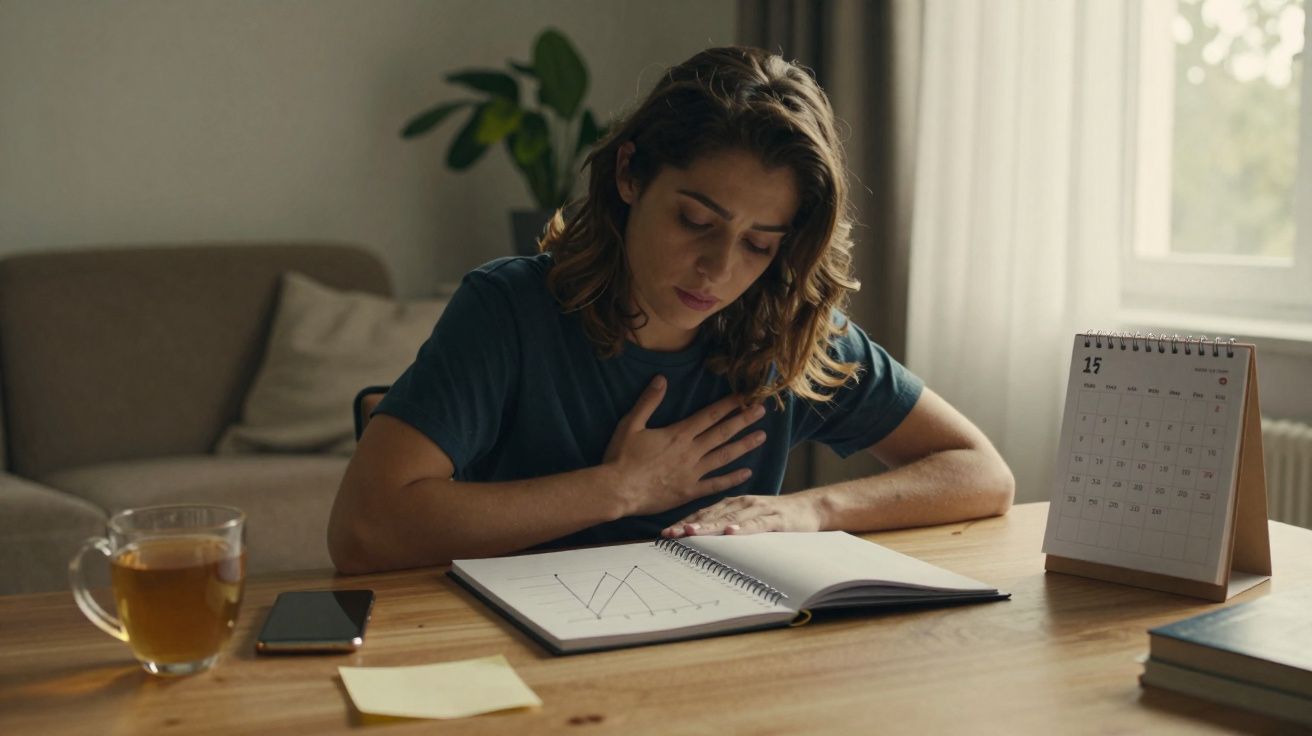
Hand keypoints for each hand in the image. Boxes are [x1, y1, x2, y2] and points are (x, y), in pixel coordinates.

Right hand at [604, 375, 766, 517]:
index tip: (745, 396)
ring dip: (744, 445)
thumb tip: (661, 379)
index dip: (729, 404)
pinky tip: (746, 473)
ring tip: (762, 436)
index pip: (709, 415)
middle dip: (744, 420)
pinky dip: (732, 479)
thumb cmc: (621, 457)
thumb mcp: (631, 424)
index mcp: (678, 433)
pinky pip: (715, 485)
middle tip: (762, 410)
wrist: (618, 490)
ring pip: (724, 456)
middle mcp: (690, 451)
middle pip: (723, 432)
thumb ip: (648, 402)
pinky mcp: (689, 491)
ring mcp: (692, 472)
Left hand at [660, 494, 823, 536]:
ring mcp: (758, 509)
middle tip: (669, 535)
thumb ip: (726, 525)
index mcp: (732, 504)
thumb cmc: (775, 517)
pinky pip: (757, 524)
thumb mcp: (747, 519)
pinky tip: (731, 533)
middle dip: (688, 525)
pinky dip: (743, 528)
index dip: (683, 522)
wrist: (810, 509)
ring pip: (729, 518)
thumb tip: (700, 539)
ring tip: (691, 532)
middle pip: (711, 515)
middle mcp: (741, 503)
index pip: (702, 514)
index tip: (664, 534)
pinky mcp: (776, 519)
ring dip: (709, 526)